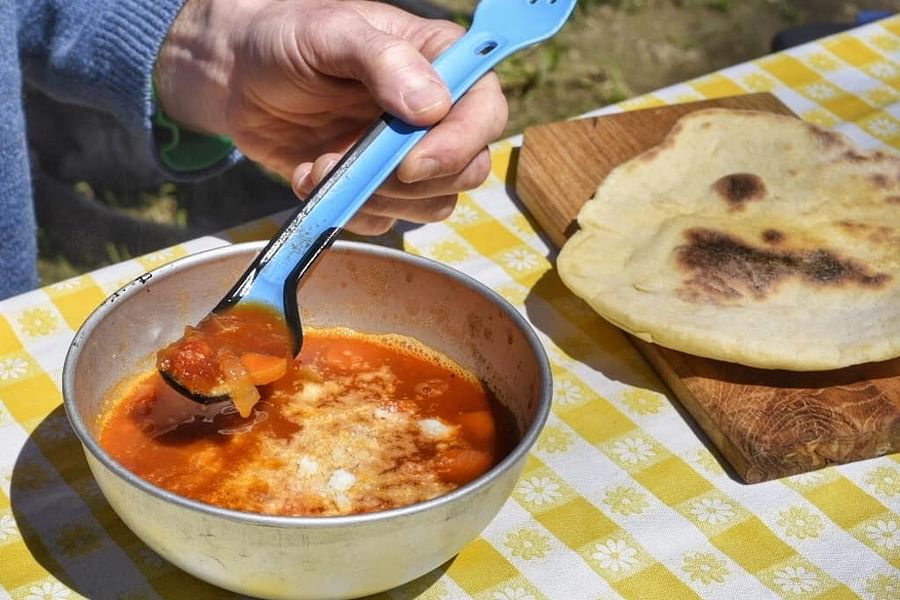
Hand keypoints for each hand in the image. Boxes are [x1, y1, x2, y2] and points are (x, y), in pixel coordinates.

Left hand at [155, 0, 507, 233]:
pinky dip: (348, 210)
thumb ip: (383, 60)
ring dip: (375, 197)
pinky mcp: (377, 190)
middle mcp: (436, 115)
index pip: (486, 110)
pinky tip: (312, 176)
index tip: (411, 161)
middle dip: (410, 180)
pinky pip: (386, 222)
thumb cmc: (287, 38)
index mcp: (441, 63)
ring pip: (431, 204)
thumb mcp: (332, 33)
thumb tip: (433, 107)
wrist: (238, 77)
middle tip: (354, 164)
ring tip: (321, 164)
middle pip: (468, 169)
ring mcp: (408, 156)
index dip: (460, 143)